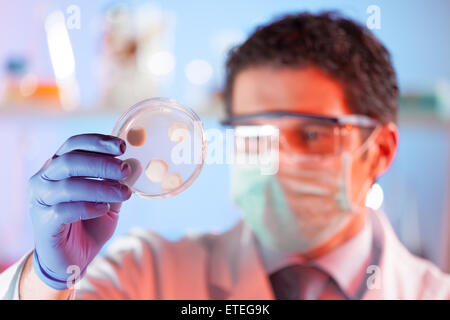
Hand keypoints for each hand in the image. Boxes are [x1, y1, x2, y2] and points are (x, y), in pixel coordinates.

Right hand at [28, 134, 131, 289]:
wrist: (72, 259)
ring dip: (100, 187)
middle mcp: (44, 179)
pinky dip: (88, 207)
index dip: (97, 142)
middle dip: (101, 163)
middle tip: (124, 169)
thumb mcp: (110, 200)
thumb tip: (135, 164)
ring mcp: (40, 200)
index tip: (122, 146)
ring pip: (68, 185)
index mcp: (58, 167)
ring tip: (123, 193)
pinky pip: (64, 209)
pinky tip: (103, 208)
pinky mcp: (43, 222)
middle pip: (70, 161)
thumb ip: (119, 183)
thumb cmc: (89, 224)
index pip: (74, 145)